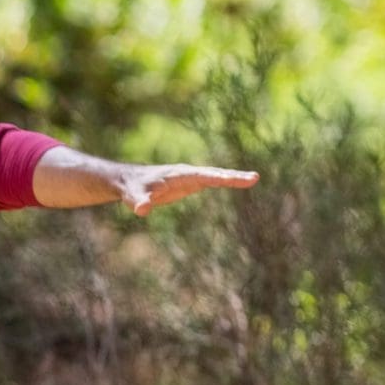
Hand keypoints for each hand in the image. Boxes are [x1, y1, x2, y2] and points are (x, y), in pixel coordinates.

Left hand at [117, 163, 257, 216]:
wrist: (129, 181)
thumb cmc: (132, 188)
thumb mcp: (134, 196)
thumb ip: (140, 202)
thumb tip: (142, 210)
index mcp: (179, 174)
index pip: (204, 175)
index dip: (220, 177)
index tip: (237, 178)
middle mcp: (187, 173)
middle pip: (214, 173)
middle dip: (233, 176)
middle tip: (254, 178)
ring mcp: (190, 178)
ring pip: (215, 176)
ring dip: (233, 178)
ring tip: (253, 179)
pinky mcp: (189, 184)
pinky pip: (211, 182)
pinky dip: (224, 182)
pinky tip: (237, 182)